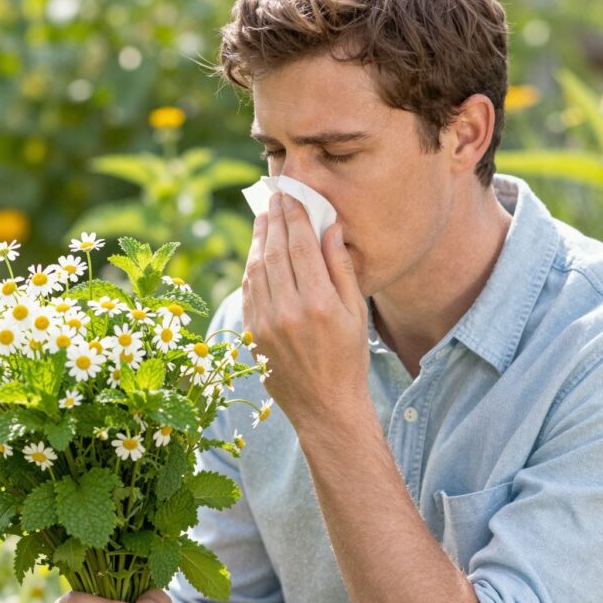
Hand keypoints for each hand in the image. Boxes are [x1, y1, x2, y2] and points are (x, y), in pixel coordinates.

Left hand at [242, 192, 369, 427]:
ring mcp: (265, 323)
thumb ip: (341, 269)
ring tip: (264, 217)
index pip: (301, 246)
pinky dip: (251, 266)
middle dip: (274, 219)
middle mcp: (288, 311)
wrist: (324, 407)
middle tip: (274, 196)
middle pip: (275, 251)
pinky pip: (247, 290)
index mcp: (319, 304)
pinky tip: (256, 251)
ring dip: (258, 239)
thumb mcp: (356, 313)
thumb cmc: (348, 358)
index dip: (295, 216)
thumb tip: (330, 227)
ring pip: (256, 268)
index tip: (292, 195)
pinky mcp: (251, 334)